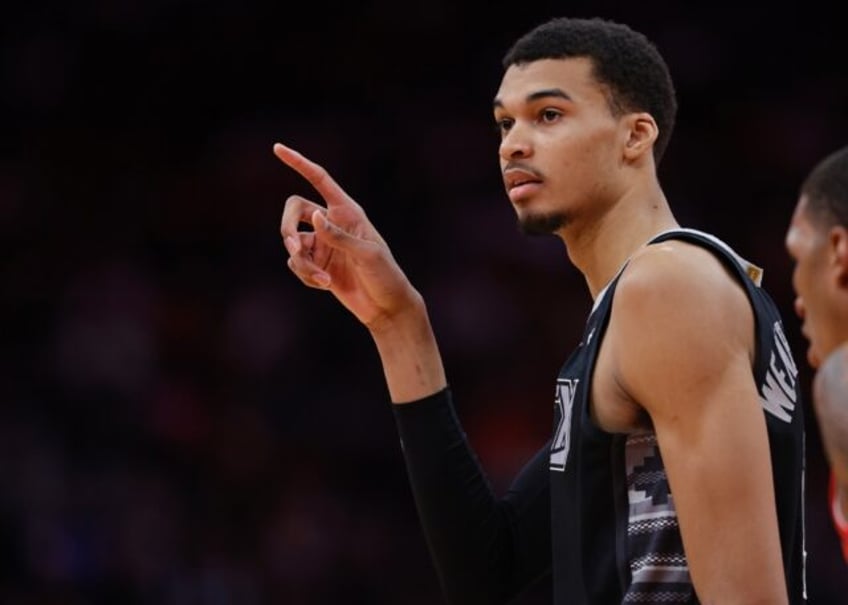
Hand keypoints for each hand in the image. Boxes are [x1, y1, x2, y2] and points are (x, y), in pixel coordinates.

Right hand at [275, 143, 420, 329]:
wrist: (386, 307)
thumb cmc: (385, 276)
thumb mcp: (367, 254)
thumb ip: (339, 236)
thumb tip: (315, 217)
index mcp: (348, 211)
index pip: (320, 180)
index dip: (299, 163)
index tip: (278, 148)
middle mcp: (331, 223)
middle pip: (294, 210)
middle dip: (286, 228)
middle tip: (294, 248)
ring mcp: (322, 244)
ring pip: (292, 243)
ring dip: (302, 263)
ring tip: (323, 279)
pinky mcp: (317, 264)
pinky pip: (296, 263)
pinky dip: (305, 275)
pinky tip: (326, 285)